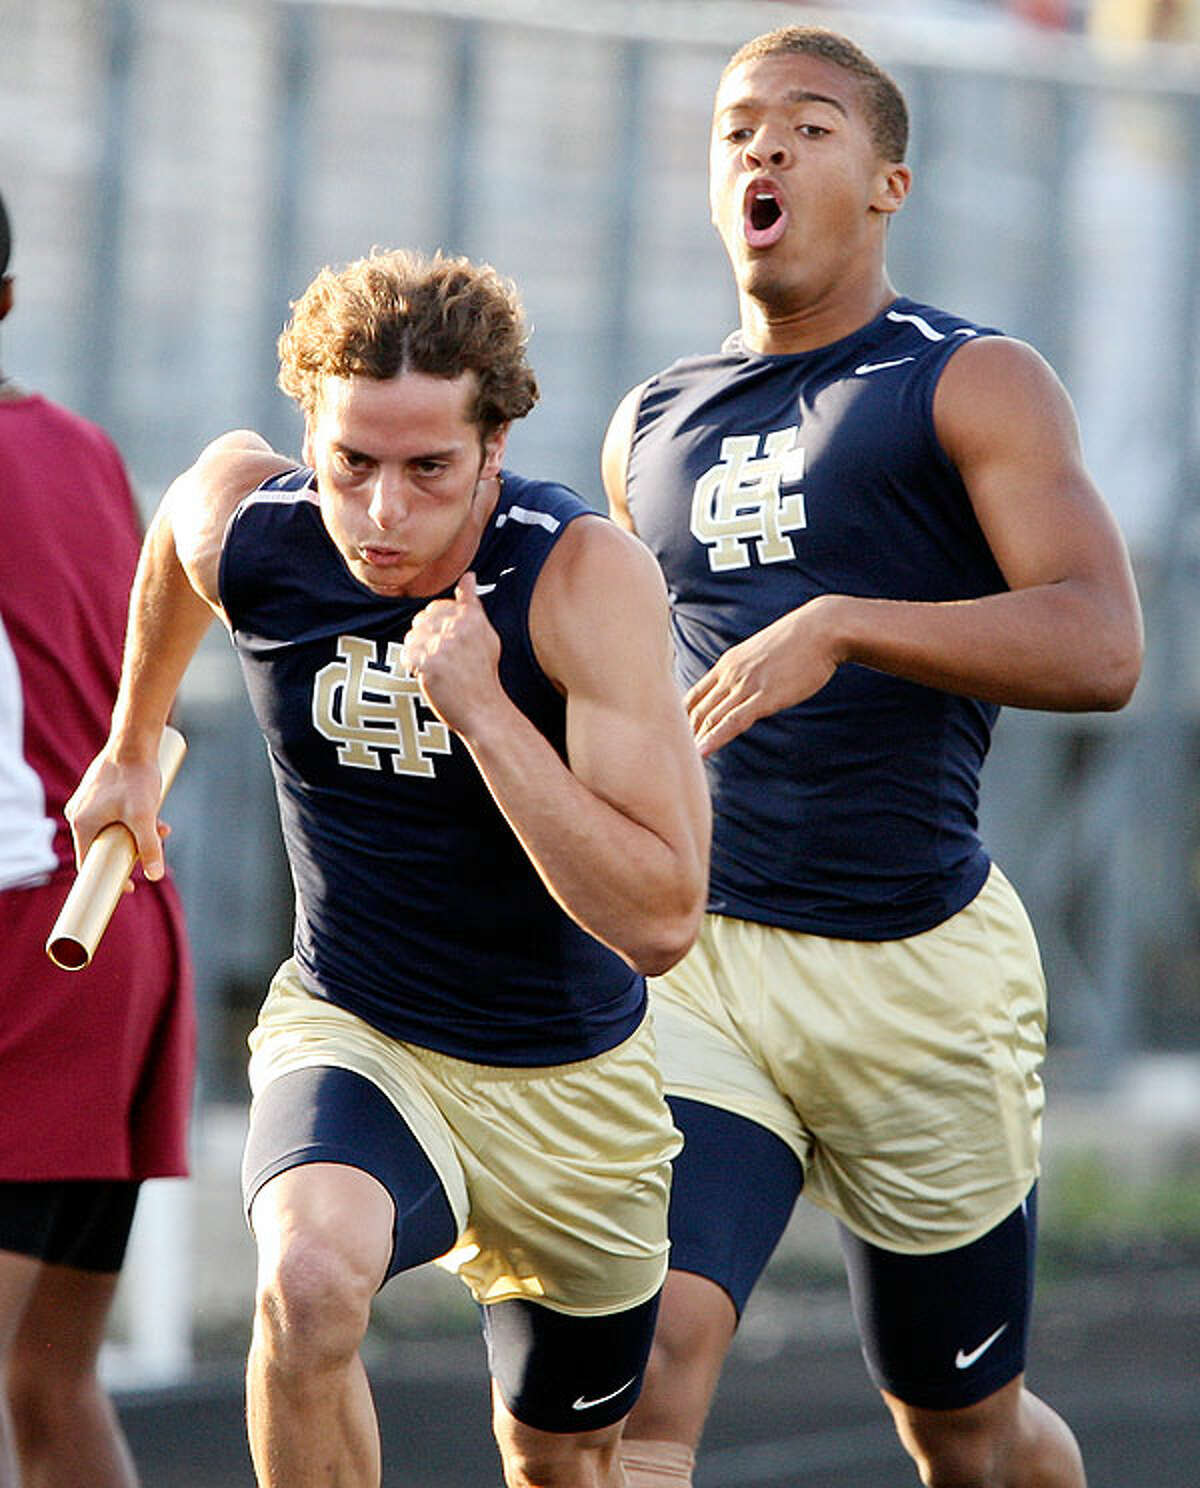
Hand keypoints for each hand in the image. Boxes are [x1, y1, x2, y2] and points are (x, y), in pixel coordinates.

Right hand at [65, 751, 168, 881]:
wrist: (134, 742)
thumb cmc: (136, 778)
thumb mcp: (145, 816)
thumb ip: (149, 846)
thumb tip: (155, 875)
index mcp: (81, 824)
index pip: (89, 864)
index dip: (108, 878)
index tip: (129, 886)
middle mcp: (78, 815)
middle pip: (103, 847)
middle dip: (132, 850)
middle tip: (154, 849)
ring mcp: (86, 803)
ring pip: (111, 830)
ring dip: (137, 833)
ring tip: (163, 826)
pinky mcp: (97, 794)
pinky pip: (112, 816)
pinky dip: (132, 819)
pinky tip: (155, 812)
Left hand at [402, 572, 505, 737]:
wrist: (484, 710)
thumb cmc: (483, 674)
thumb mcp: (486, 634)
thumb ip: (472, 604)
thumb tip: (469, 576)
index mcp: (472, 616)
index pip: (436, 607)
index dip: (436, 627)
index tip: (447, 645)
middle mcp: (458, 626)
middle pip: (421, 621)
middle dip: (425, 638)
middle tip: (443, 660)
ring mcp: (442, 644)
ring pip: (412, 637)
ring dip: (419, 653)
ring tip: (438, 669)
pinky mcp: (428, 663)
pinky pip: (407, 655)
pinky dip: (413, 667)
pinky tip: (430, 676)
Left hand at [686, 601, 839, 755]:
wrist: (821, 629)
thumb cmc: (798, 641)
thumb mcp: (762, 653)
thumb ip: (747, 671)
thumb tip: (744, 686)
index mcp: (728, 664)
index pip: (695, 694)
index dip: (682, 717)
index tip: (674, 735)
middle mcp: (731, 674)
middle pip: (697, 709)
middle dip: (683, 733)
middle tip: (672, 753)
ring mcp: (746, 685)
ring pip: (711, 717)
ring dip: (694, 739)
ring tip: (680, 759)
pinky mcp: (765, 697)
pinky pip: (733, 721)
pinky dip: (715, 738)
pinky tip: (702, 752)